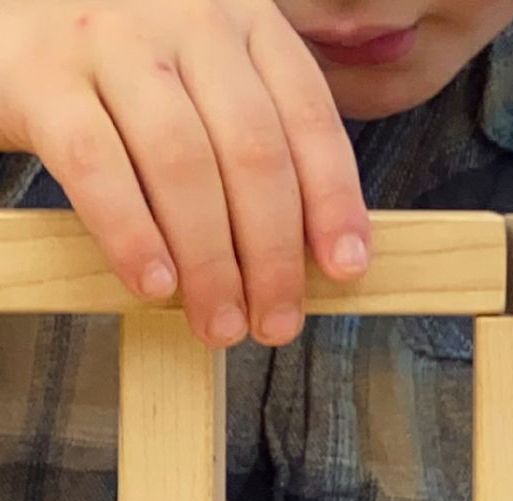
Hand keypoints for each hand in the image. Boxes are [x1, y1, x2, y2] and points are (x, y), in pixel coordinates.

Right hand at [0, 0, 368, 346]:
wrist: (25, 15)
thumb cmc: (138, 72)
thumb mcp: (215, 81)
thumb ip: (264, 140)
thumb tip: (317, 251)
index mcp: (249, 22)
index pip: (311, 117)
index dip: (334, 199)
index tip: (346, 266)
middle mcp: (191, 21)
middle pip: (252, 150)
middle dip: (273, 252)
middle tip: (277, 321)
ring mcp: (115, 43)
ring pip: (182, 163)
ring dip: (210, 261)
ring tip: (221, 322)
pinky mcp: (42, 75)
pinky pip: (96, 165)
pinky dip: (132, 233)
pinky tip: (154, 284)